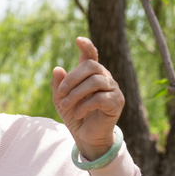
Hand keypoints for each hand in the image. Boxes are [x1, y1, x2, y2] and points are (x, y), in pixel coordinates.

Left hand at [51, 37, 123, 159]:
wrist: (86, 136)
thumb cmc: (74, 114)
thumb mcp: (61, 99)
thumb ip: (58, 85)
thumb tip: (57, 69)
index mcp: (91, 74)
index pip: (91, 56)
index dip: (87, 46)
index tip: (78, 40)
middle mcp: (105, 77)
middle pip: (91, 66)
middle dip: (72, 78)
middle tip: (61, 92)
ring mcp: (113, 89)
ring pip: (95, 82)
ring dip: (76, 94)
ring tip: (65, 106)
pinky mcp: (117, 102)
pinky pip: (100, 98)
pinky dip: (85, 105)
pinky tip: (78, 113)